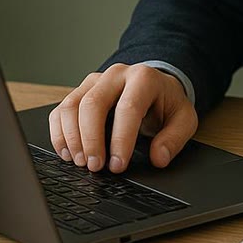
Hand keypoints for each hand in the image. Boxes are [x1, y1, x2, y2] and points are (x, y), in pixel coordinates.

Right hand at [48, 64, 197, 173]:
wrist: (154, 86)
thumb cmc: (166, 104)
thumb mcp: (183, 119)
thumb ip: (174, 138)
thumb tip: (159, 157)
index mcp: (144, 78)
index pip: (128, 108)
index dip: (121, 139)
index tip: (118, 165)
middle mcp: (116, 75)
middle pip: (93, 104)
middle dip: (91, 139)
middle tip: (95, 167)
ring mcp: (94, 81)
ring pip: (72, 105)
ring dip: (72, 137)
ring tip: (80, 163)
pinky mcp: (79, 91)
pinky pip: (60, 110)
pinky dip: (59, 134)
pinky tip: (67, 153)